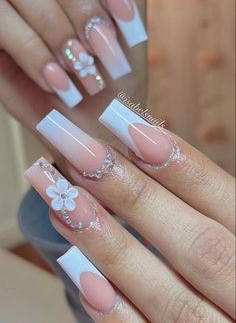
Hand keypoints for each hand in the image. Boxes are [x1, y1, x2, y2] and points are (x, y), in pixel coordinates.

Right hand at [0, 0, 147, 167]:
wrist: (97, 124)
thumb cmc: (113, 79)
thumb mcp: (131, 33)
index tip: (123, 10)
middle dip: (79, 5)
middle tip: (101, 47)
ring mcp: (7, 10)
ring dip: (55, 29)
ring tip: (82, 69)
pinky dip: (32, 52)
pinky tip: (56, 82)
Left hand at [25, 103, 234, 321]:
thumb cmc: (233, 272)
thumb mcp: (234, 233)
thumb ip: (204, 208)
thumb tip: (146, 154)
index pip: (225, 203)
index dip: (182, 166)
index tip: (132, 131)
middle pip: (196, 246)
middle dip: (135, 195)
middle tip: (82, 154)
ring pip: (168, 298)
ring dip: (110, 246)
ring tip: (65, 202)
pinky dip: (117, 314)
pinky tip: (83, 277)